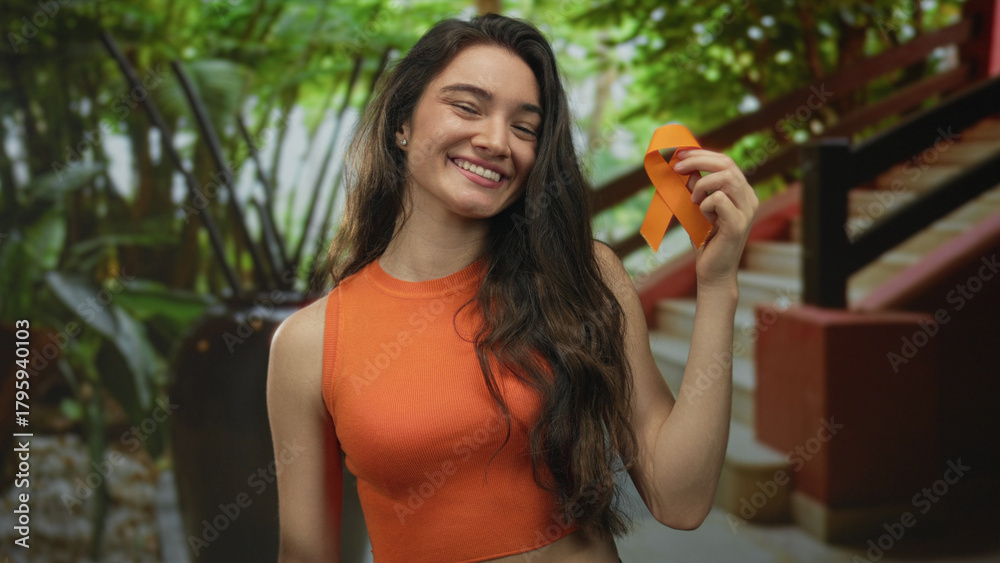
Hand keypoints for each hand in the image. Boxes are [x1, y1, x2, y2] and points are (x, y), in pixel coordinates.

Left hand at [672, 149, 758, 289]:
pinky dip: (704, 204)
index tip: (680, 154)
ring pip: (725, 178)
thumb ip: (696, 189)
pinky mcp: (738, 224)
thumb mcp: (698, 208)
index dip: (702, 154)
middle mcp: (750, 199)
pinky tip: (703, 218)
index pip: (726, 162)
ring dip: (702, 185)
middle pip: (727, 164)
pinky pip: (719, 199)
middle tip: (678, 167)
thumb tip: (685, 166)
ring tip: (692, 200)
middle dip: (699, 161)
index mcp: (743, 193)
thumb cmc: (705, 240)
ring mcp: (747, 211)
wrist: (712, 271)